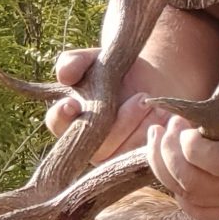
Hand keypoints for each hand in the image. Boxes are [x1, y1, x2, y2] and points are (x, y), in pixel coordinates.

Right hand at [43, 49, 174, 161]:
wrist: (154, 80)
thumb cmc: (117, 71)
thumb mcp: (96, 60)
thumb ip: (75, 61)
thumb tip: (64, 75)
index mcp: (70, 118)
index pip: (56, 122)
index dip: (61, 116)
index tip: (72, 103)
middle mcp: (87, 142)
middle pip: (94, 144)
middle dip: (119, 122)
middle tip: (141, 97)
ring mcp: (111, 155)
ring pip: (120, 152)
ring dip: (139, 125)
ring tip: (152, 102)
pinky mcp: (134, 159)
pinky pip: (141, 155)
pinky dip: (154, 133)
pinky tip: (162, 114)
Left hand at [143, 74, 218, 219]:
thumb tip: (208, 96)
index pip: (216, 163)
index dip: (189, 144)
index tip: (185, 120)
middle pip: (195, 185)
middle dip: (168, 154)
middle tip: (168, 126)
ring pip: (193, 201)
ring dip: (168, 172)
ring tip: (163, 141)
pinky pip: (205, 212)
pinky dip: (183, 194)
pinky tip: (178, 166)